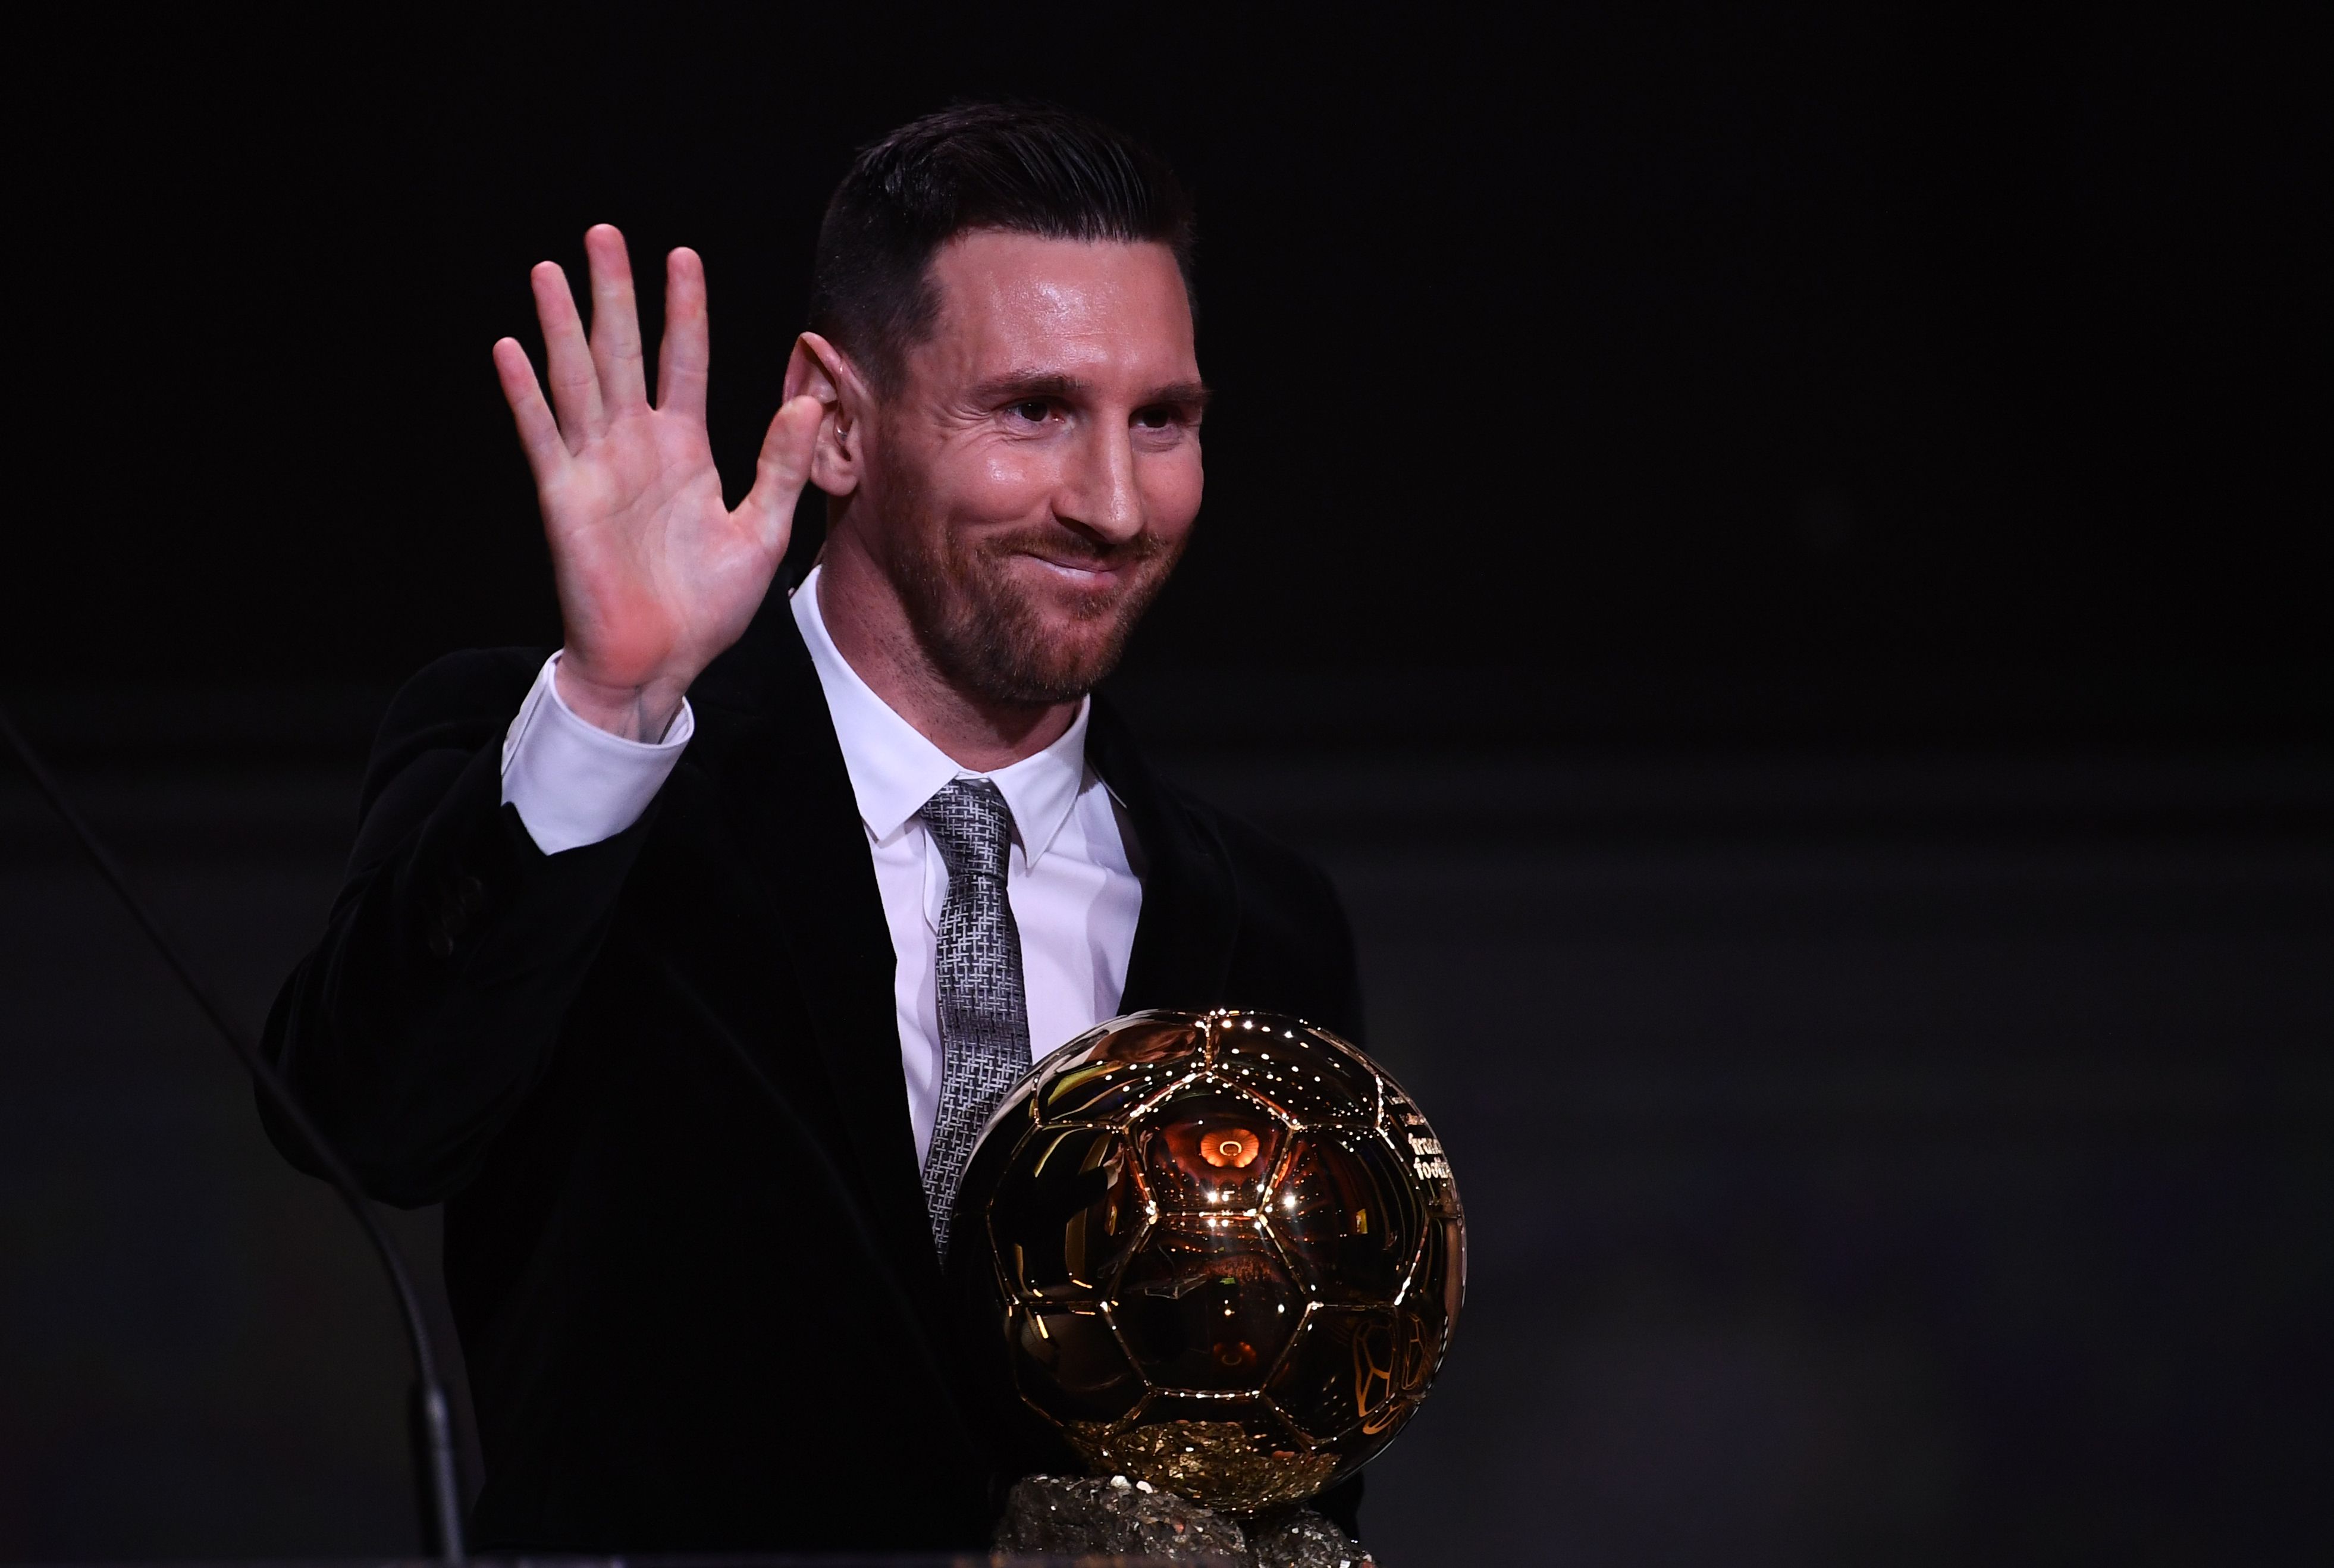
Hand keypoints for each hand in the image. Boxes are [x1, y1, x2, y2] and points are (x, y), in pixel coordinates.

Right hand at [493, 226, 822, 739]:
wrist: (659, 664)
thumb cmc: (707, 608)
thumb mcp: (764, 532)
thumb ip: (783, 466)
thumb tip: (811, 402)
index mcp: (684, 451)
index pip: (684, 362)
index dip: (683, 311)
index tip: (682, 256)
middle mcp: (636, 448)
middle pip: (623, 353)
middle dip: (615, 294)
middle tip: (605, 233)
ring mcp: (596, 469)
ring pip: (576, 380)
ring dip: (562, 326)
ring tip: (551, 269)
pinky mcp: (564, 499)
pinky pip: (542, 436)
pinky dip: (525, 394)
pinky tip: (510, 348)